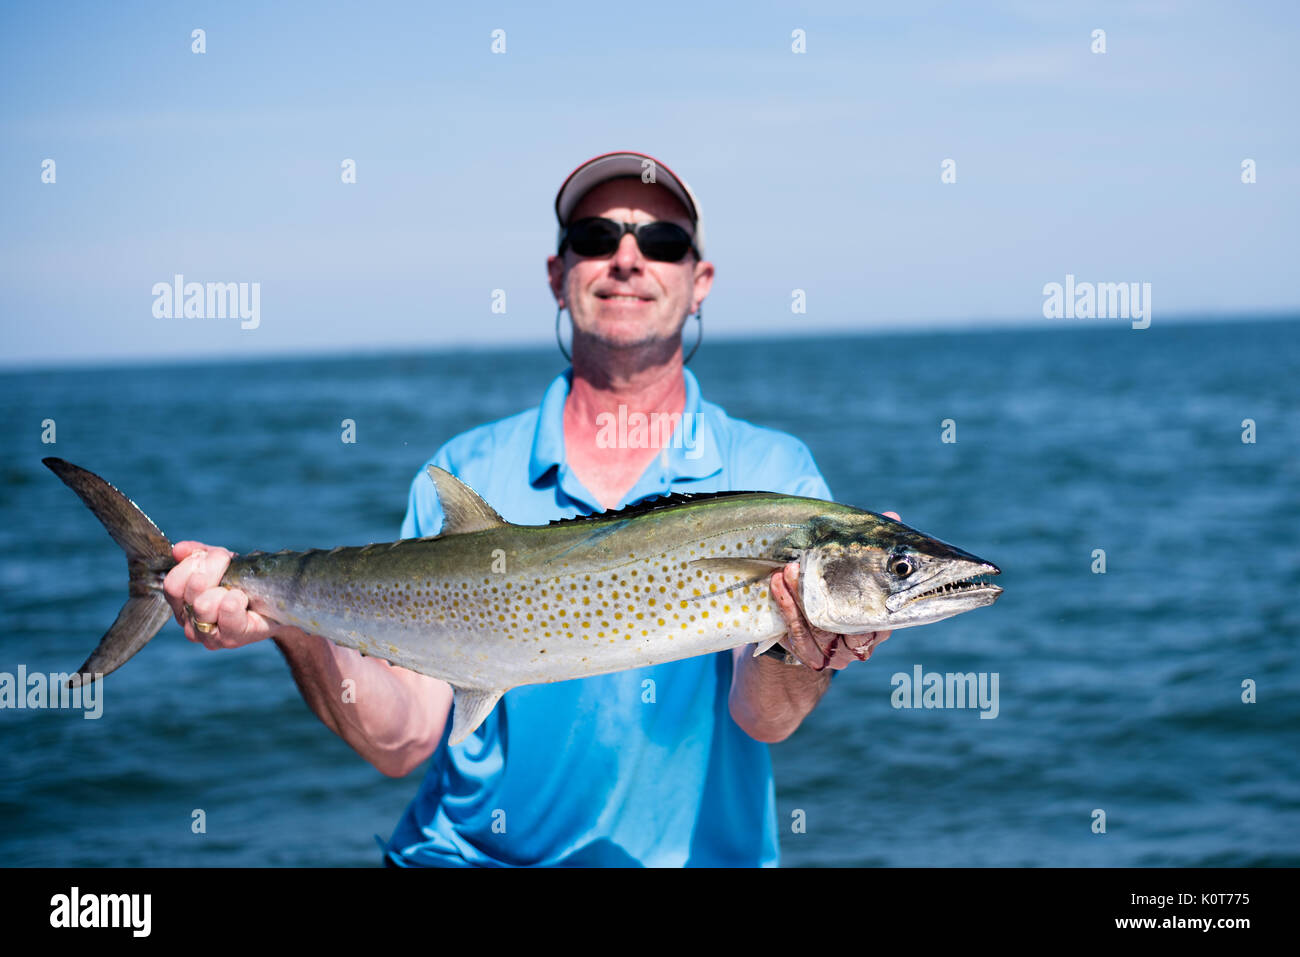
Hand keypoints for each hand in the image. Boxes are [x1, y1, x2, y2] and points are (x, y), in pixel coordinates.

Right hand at [162, 541, 279, 648]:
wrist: (277, 601)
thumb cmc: (244, 582)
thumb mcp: (220, 562)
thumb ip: (198, 554)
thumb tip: (179, 550)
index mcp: (182, 603)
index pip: (172, 585)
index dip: (191, 565)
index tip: (211, 556)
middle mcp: (190, 622)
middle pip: (190, 592)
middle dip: (212, 569)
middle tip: (228, 564)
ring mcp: (208, 636)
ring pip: (203, 605)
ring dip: (223, 589)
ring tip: (236, 588)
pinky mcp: (232, 639)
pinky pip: (227, 615)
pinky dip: (235, 600)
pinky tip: (241, 597)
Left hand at [766, 510, 900, 671]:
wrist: (807, 630)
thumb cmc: (839, 590)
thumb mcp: (855, 569)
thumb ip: (872, 547)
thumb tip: (893, 515)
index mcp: (881, 623)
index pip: (881, 615)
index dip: (866, 594)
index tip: (851, 566)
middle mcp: (863, 643)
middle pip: (846, 623)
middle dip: (822, 593)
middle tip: (801, 564)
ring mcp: (837, 654)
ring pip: (819, 629)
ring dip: (799, 597)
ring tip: (786, 569)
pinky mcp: (812, 657)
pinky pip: (799, 637)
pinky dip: (787, 608)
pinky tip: (777, 584)